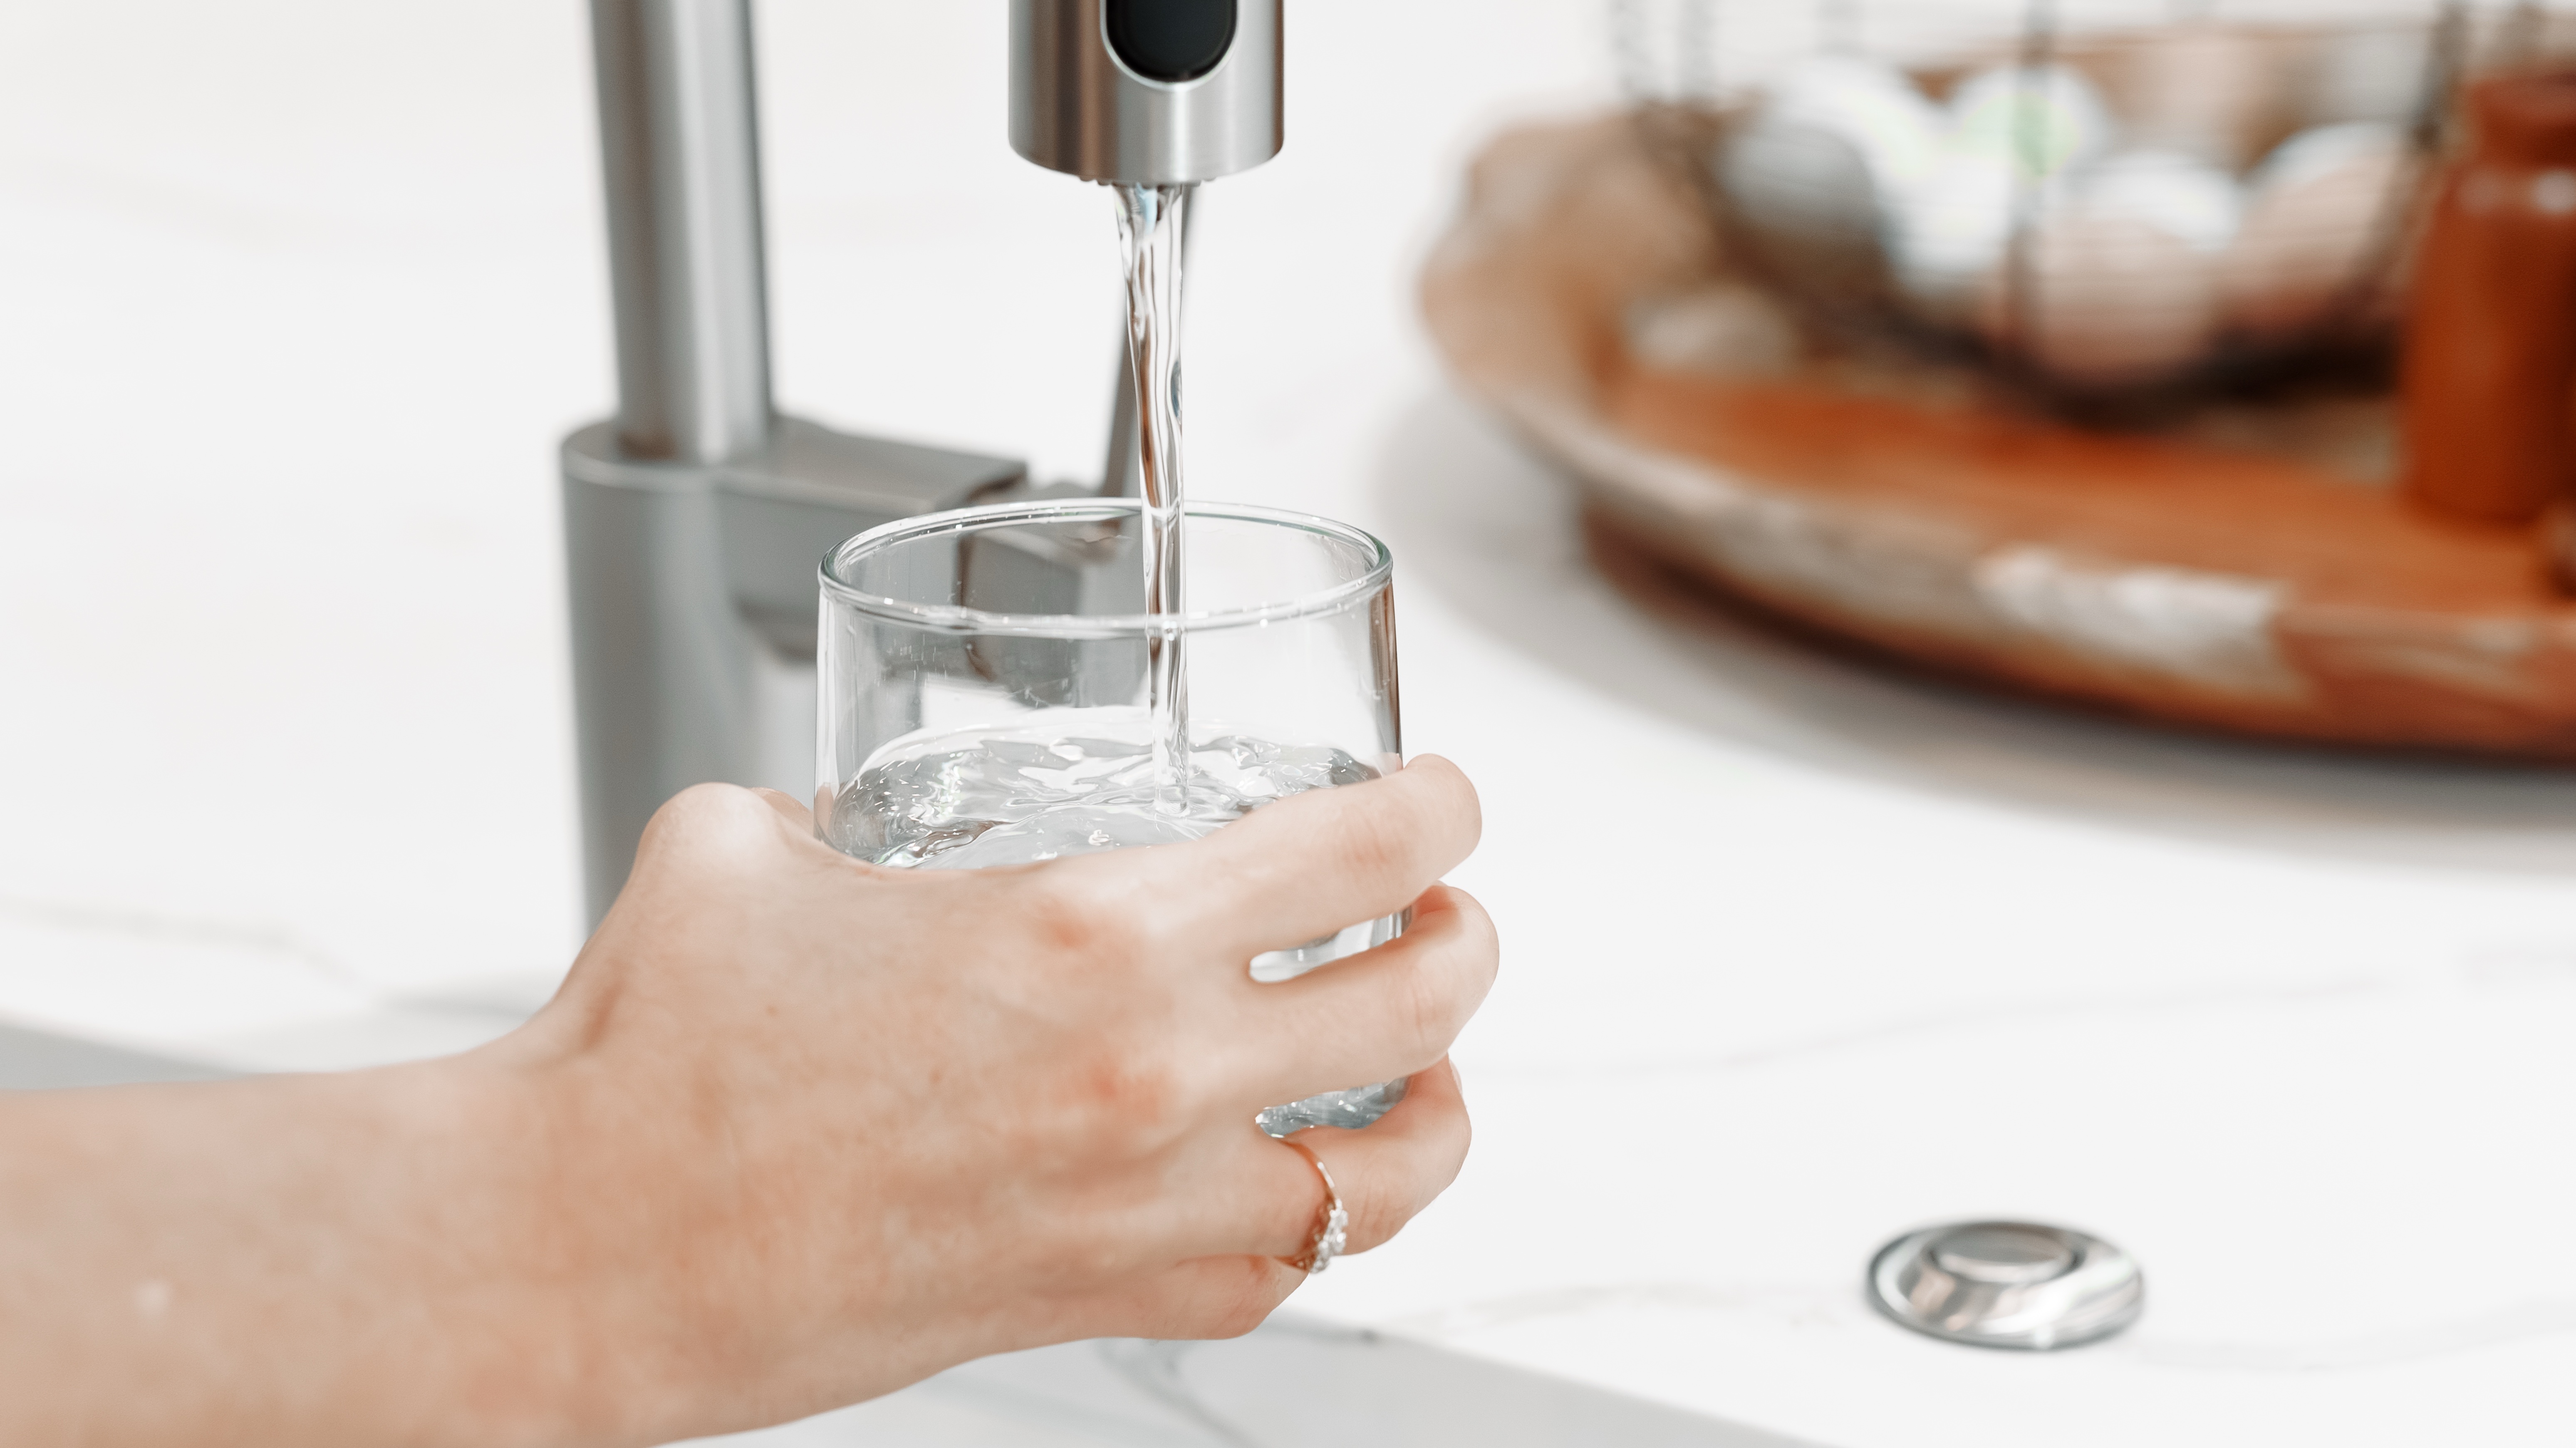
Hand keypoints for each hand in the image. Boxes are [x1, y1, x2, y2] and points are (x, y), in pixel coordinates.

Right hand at [505, 754, 1494, 1442]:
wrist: (587, 1245)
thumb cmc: (653, 1052)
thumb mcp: (752, 846)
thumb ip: (842, 813)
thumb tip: (859, 821)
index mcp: (1091, 929)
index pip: (1364, 846)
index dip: (1442, 807)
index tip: (1444, 798)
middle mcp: (1151, 1072)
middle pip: (1425, 999)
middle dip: (1468, 938)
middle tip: (1449, 912)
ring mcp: (1143, 1204)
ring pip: (1398, 1166)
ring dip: (1443, 1099)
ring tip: (1430, 1062)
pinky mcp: (1100, 1302)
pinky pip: (1283, 1271)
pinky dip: (1328, 1218)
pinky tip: (1313, 1175)